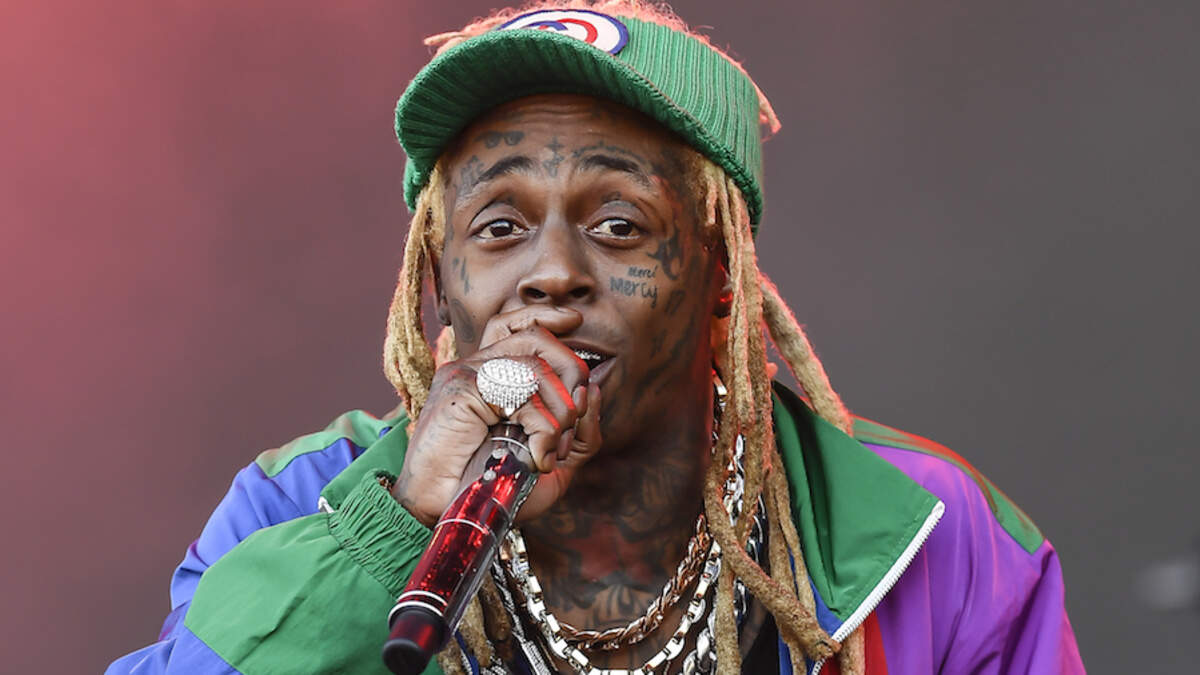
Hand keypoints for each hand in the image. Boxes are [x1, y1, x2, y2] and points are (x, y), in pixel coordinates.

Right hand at [392, 306, 602, 526]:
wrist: (452, 517)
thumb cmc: (495, 491)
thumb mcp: (552, 463)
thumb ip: (578, 432)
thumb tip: (594, 389)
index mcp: (492, 377)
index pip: (516, 325)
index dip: (546, 316)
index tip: (575, 321)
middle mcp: (477, 368)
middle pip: (535, 337)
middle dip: (571, 373)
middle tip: (573, 419)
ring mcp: (466, 375)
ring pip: (535, 365)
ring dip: (560, 412)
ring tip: (551, 448)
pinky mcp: (461, 388)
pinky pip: (520, 390)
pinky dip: (542, 425)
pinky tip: (537, 454)